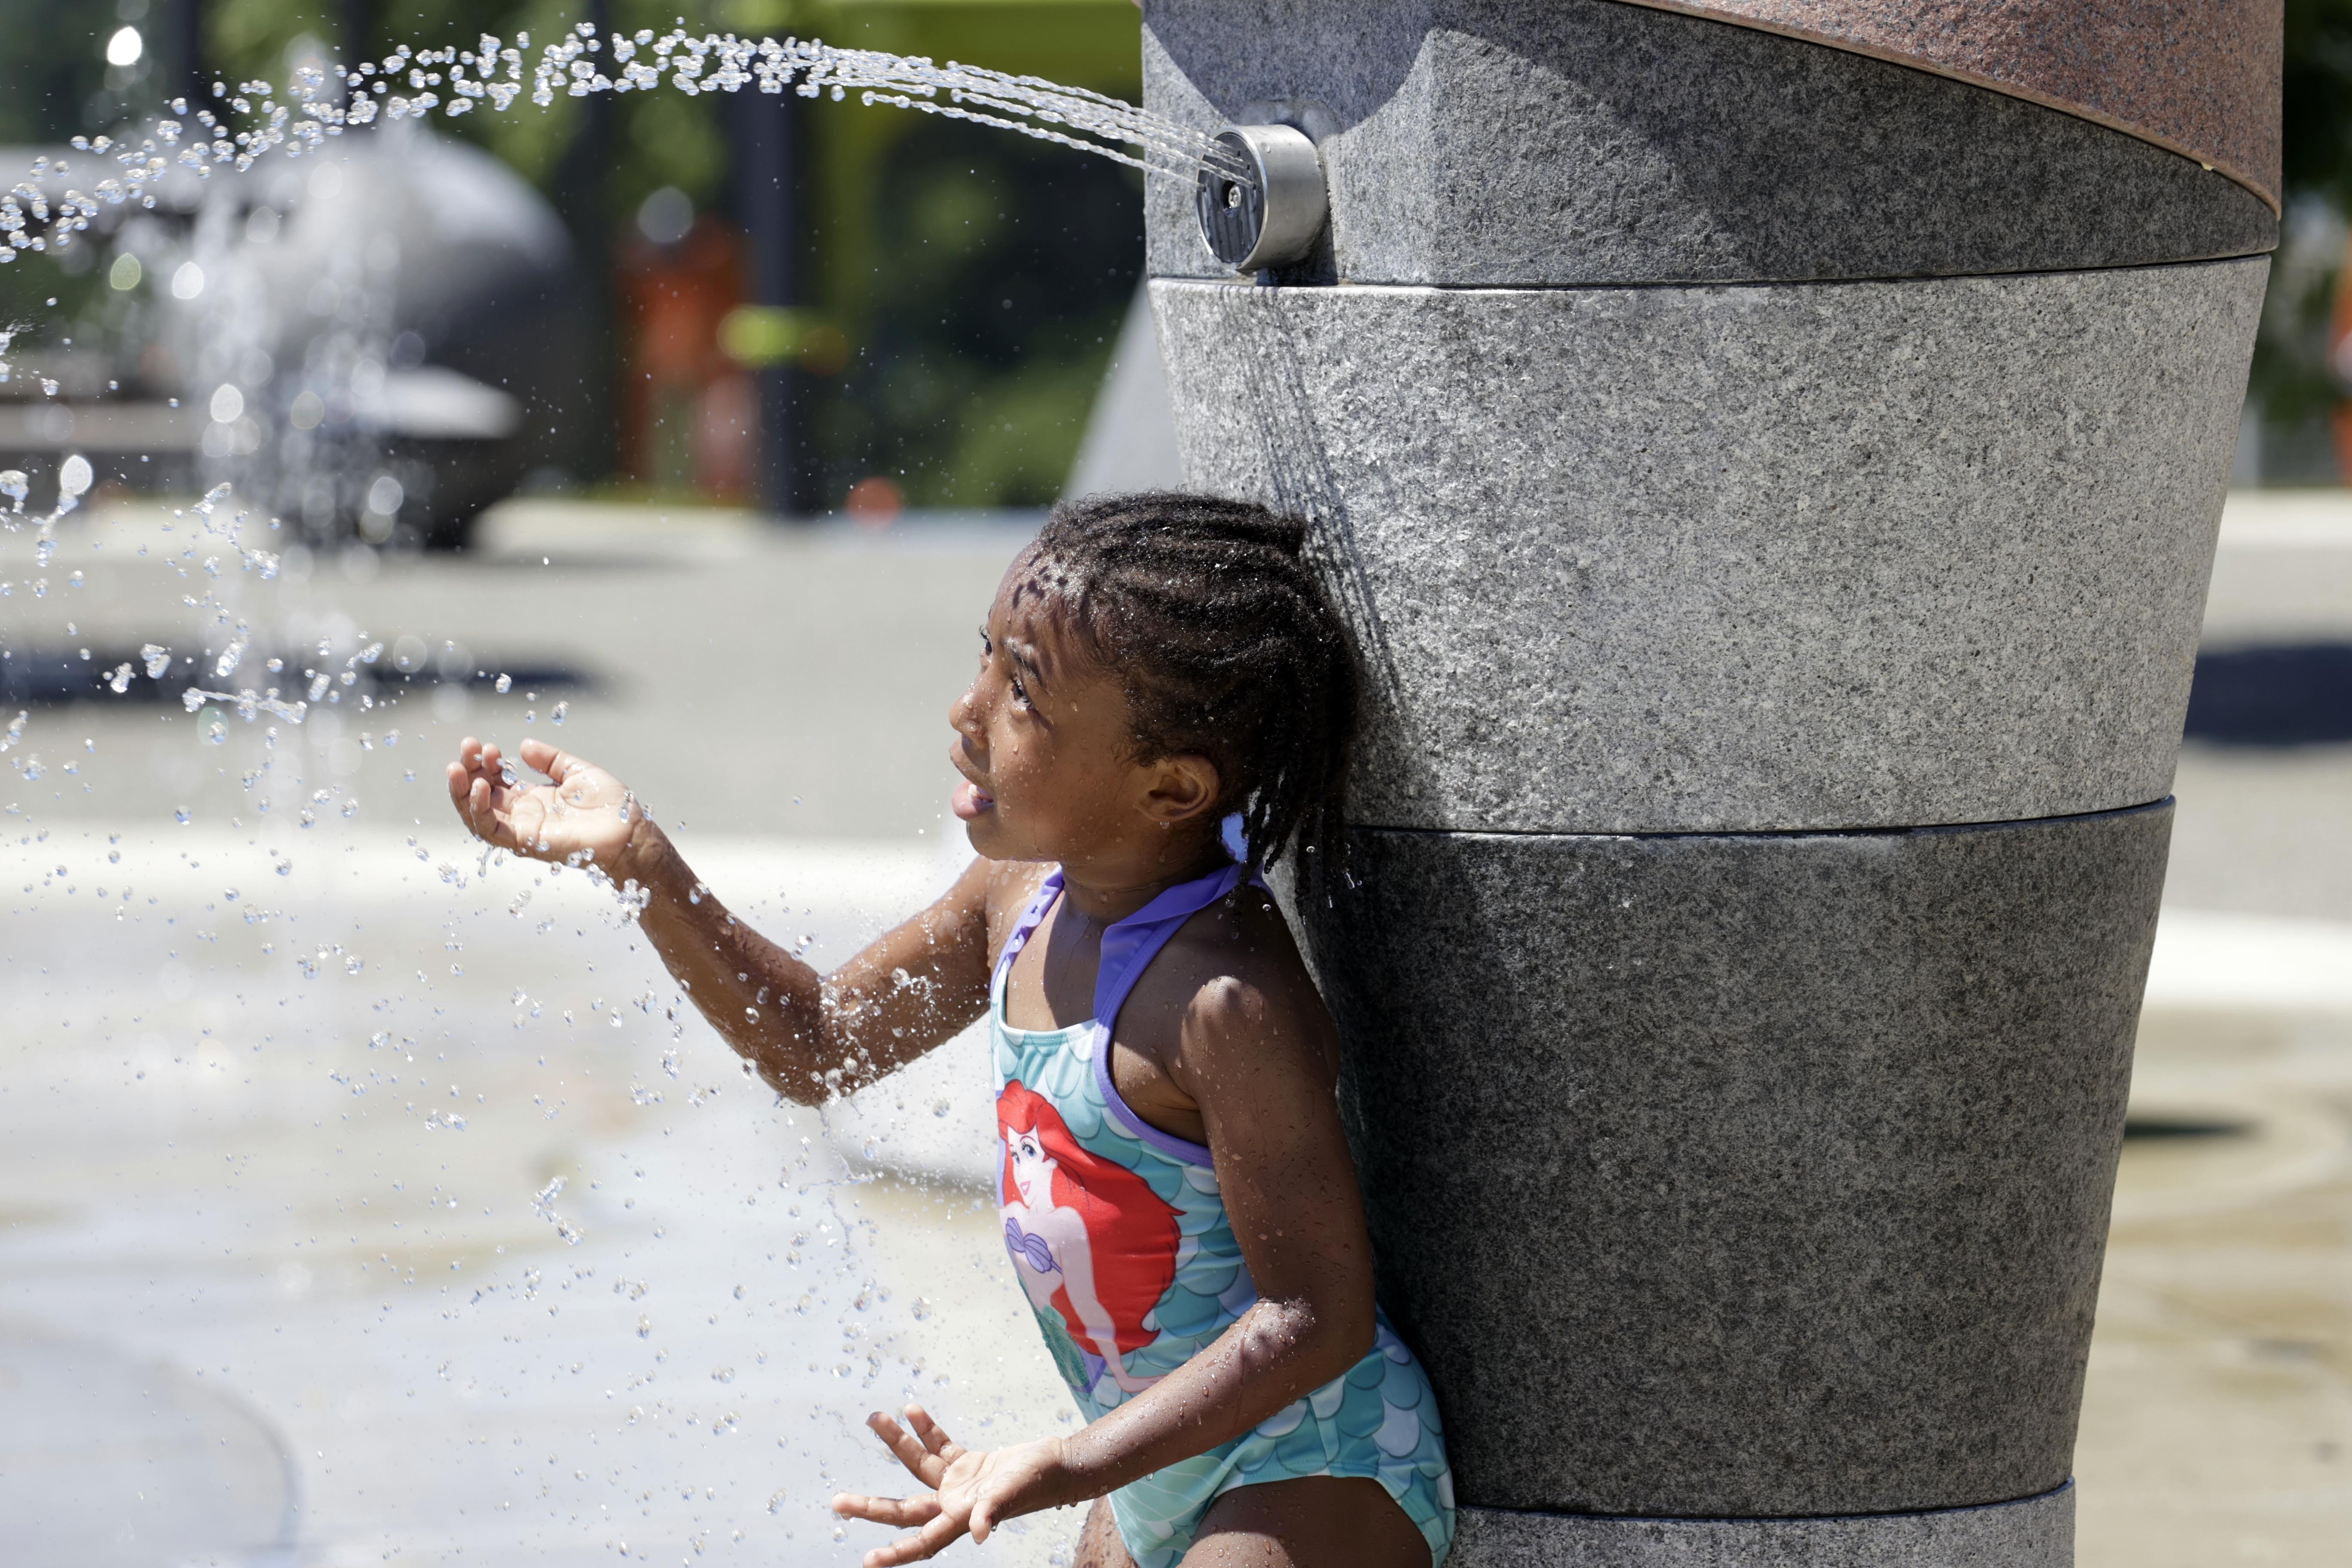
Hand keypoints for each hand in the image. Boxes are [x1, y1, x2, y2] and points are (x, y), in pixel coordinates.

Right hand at [445, 737, 647, 873]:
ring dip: (462, 791)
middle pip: (481, 795)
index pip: (496, 781)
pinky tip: (479, 787)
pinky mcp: (525, 841)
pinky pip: (491, 830)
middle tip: (467, 746)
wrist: (628, 831)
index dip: (486, 763)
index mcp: (533, 799)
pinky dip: (479, 810)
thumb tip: (523, 746)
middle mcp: (523, 815)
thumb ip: (550, 760)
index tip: (486, 745)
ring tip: (459, 767)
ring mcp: (522, 830)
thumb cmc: (609, 804)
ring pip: (477, 814)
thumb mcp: (576, 772)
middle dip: (469, 770)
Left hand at [830, 1405, 1069, 1565]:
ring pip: (917, 1466)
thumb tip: (982, 1534)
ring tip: (876, 1417)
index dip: (895, 1554)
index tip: (867, 1560)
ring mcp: (957, 1485)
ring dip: (897, 1442)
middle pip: (903, 1509)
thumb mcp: (1015, 1493)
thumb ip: (994, 1510)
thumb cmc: (1039, 1482)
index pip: (921, 1542)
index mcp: (960, 1519)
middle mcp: (952, 1505)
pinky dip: (926, 1429)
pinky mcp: (966, 1464)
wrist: (1059, 1463)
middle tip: (837, 1502)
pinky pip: (939, 1445)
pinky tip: (913, 1410)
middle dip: (871, 1506)